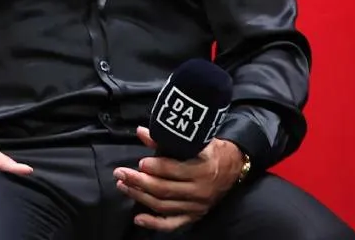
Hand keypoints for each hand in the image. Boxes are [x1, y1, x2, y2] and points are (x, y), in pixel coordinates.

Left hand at [114, 126, 243, 231]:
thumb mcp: (196, 140)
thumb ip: (167, 139)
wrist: (235, 166)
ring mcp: (196, 206)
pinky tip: (138, 219)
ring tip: (122, 186)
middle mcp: (199, 191)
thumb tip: (140, 131)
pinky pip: (173, 224)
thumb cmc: (212, 150)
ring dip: (140, 197)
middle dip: (138, 181)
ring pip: (163, 205)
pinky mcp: (194, 215)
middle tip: (120, 173)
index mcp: (201, 170)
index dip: (155, 167)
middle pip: (164, 189)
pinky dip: (155, 223)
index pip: (174, 171)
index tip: (140, 162)